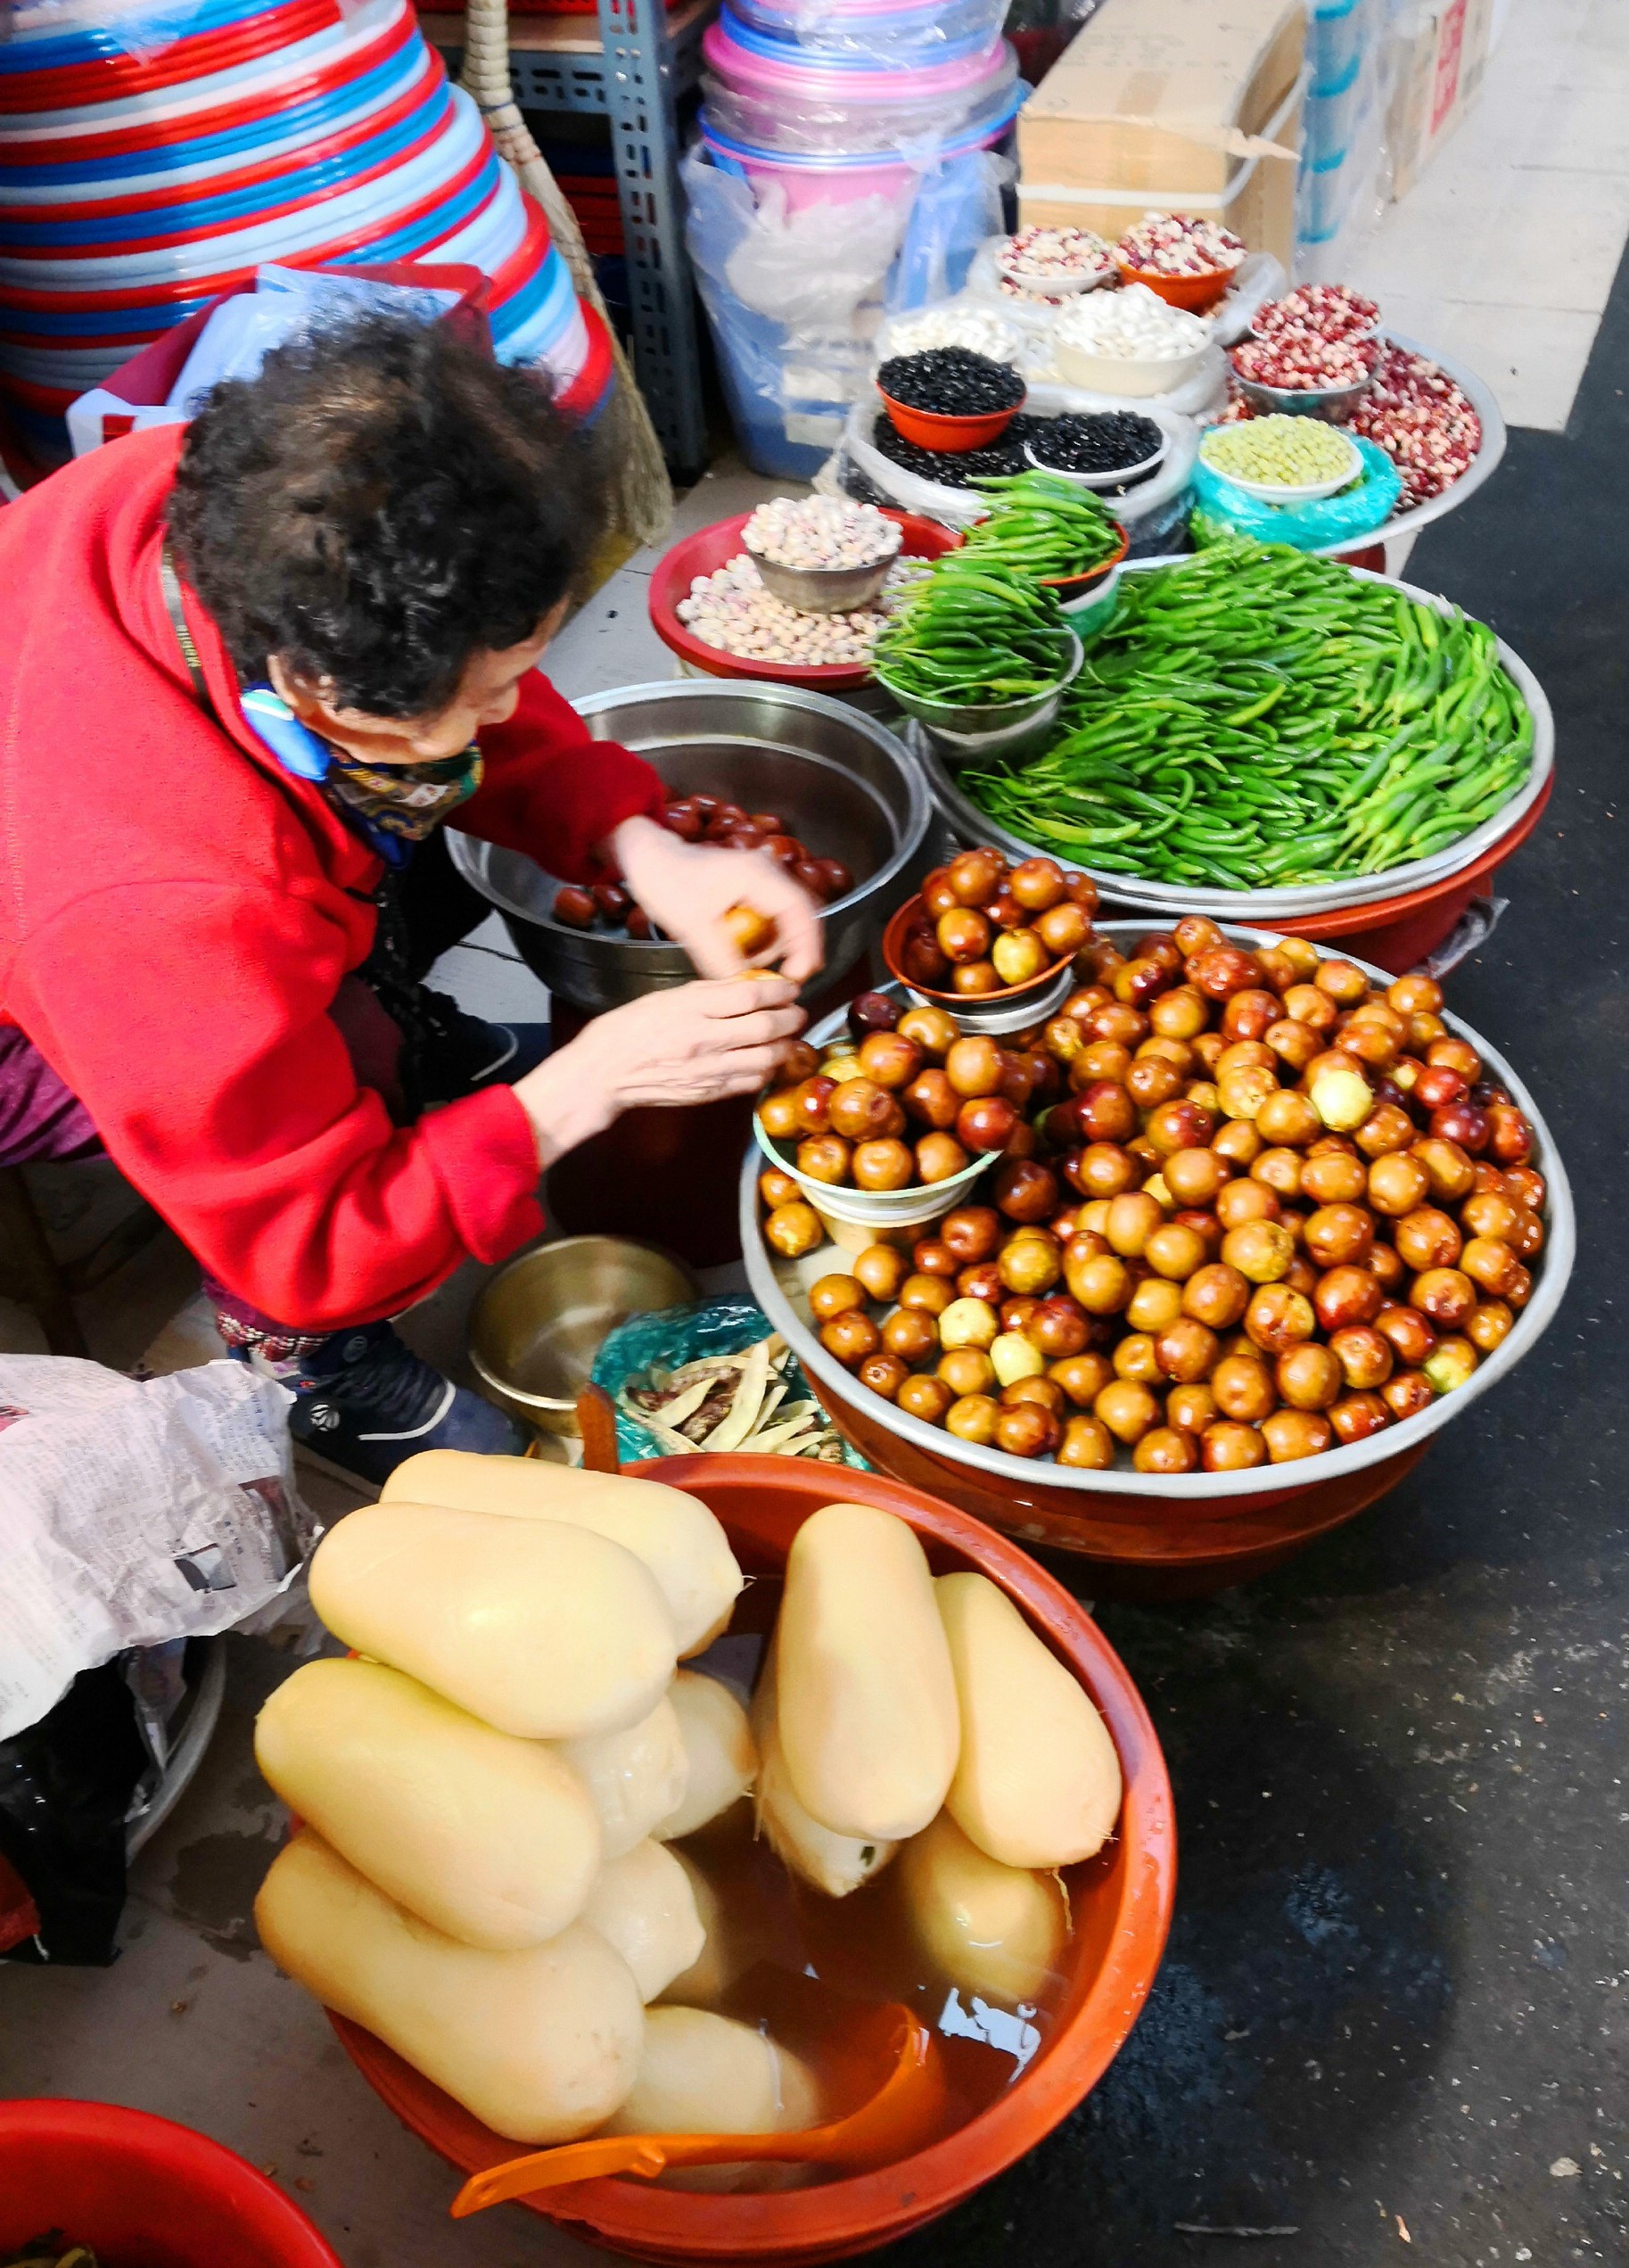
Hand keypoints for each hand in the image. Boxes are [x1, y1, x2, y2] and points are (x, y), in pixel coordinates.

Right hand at [512, 974, 806, 1168]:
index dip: (779, 990)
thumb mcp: (665, 997)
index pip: (751, 994)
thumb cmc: (627, 1030)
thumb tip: (747, 986)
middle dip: (791, 1018)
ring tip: (787, 1038)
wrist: (603, 1074)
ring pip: (766, 1058)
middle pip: (767, 1027)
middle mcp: (704, 1039)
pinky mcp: (708, 1092)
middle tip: (797, 1013)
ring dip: (785, 1047)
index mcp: (691, 1008)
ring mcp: (708, 1069)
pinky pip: (750, 1082)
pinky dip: (766, 1071)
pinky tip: (766, 1062)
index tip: (789, 988)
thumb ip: (708, 993)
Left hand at [607, 814, 824, 982]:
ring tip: (757, 967)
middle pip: (801, 915)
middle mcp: (766, 872)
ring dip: (781, 946)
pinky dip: (768, 939)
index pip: (798, 911)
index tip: (799, 974)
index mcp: (756, 875)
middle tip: (790, 979)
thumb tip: (745, 986)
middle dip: (799, 949)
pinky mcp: (755, 888)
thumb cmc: (666, 881)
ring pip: (789, 918)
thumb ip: (720, 959)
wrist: (650, 858)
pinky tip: (750, 955)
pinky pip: (773, 917)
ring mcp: (763, 878)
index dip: (806, 945)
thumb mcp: (691, 927)